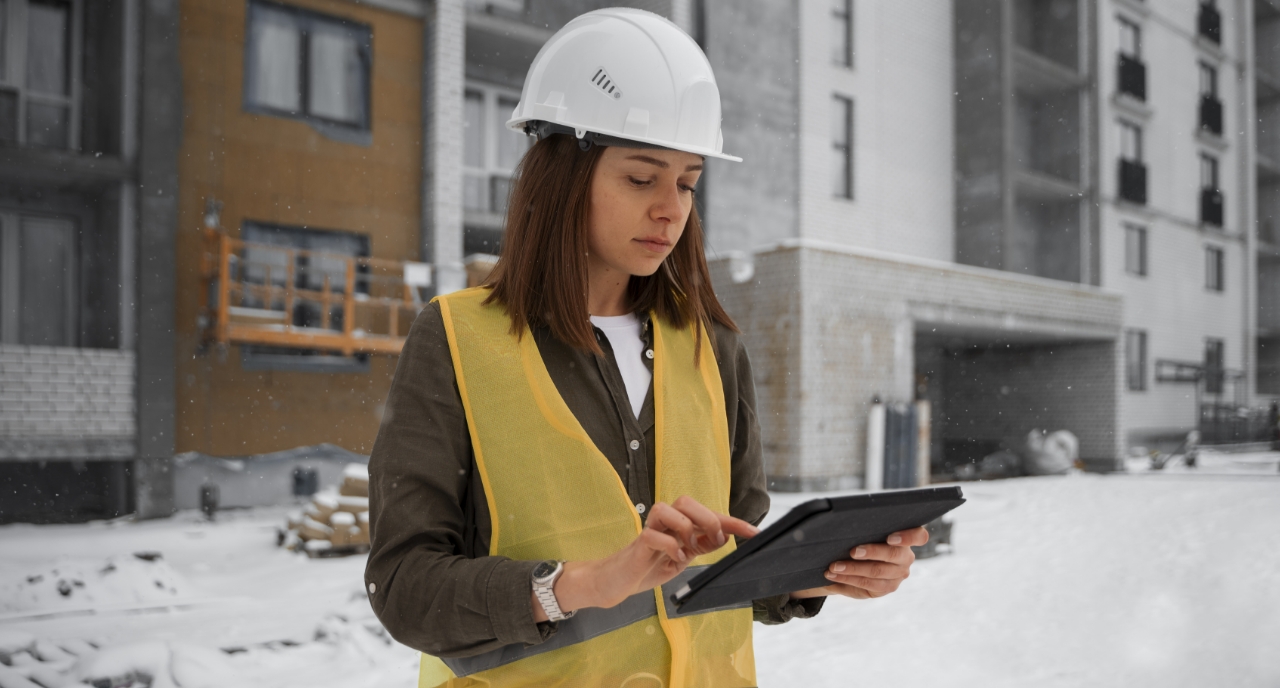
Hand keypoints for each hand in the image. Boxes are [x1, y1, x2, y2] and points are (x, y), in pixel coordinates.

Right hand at [532, 495, 758, 620]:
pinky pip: (654, 534)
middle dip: (708, 518)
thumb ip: (700, 545)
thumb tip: (725, 535)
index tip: (755, 532)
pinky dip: (671, 546)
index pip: (709, 515)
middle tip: (714, 540)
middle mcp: (665, 521)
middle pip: (687, 501)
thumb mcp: (681, 557)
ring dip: (687, 528)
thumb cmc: (648, 567)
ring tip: (690, 549)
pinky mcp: (638, 544)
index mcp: (679, 524)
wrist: (614, 582)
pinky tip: (675, 559)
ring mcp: (650, 530)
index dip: (734, 521)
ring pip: (670, 508)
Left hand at [789, 526, 928, 600]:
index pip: (919, 536)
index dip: (907, 536)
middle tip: (852, 551)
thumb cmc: (861, 539)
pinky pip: (868, 584)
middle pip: (894, 555)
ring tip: (833, 566)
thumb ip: (863, 525)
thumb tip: (839, 515)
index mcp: (906, 538)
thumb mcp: (864, 531)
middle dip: (871, 552)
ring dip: (852, 569)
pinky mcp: (888, 588)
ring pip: (877, 572)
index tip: (889, 537)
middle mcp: (906, 557)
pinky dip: (848, 579)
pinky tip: (832, 575)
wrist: (856, 564)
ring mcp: (899, 574)